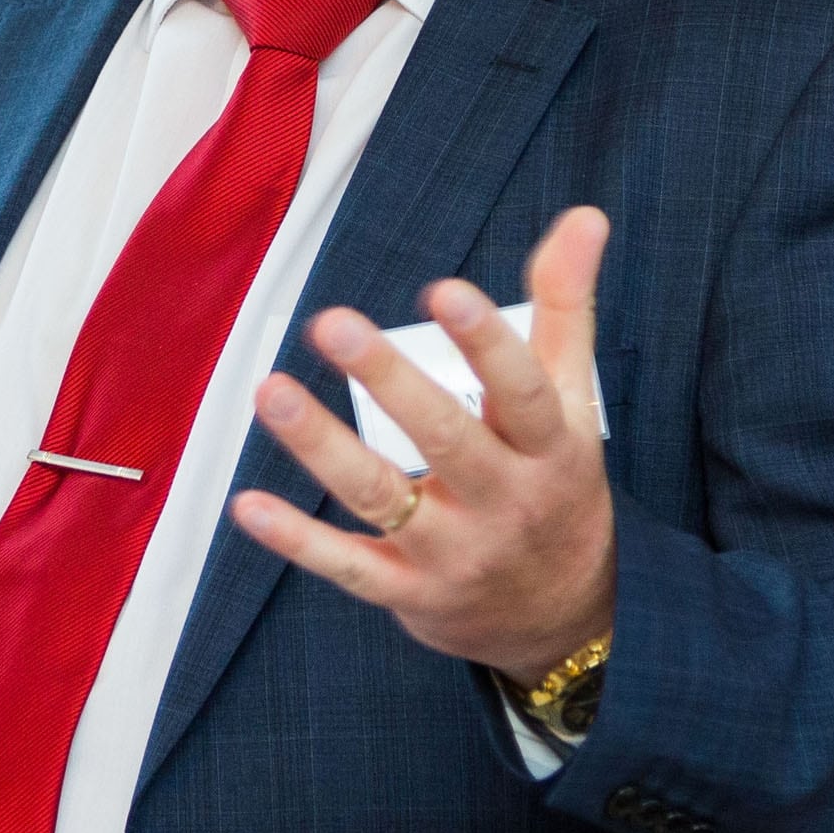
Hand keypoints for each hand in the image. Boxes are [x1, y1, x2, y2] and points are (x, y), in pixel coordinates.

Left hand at [229, 206, 615, 682]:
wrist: (568, 617)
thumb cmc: (558, 484)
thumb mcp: (574, 401)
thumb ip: (566, 307)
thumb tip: (584, 215)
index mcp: (550, 447)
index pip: (524, 392)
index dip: (487, 343)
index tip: (445, 291)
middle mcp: (505, 501)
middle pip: (447, 440)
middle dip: (389, 383)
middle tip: (331, 323)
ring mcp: (455, 552)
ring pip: (384, 498)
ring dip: (322, 447)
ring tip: (273, 392)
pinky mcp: (410, 592)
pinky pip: (349, 567)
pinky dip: (298, 539)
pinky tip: (249, 503)